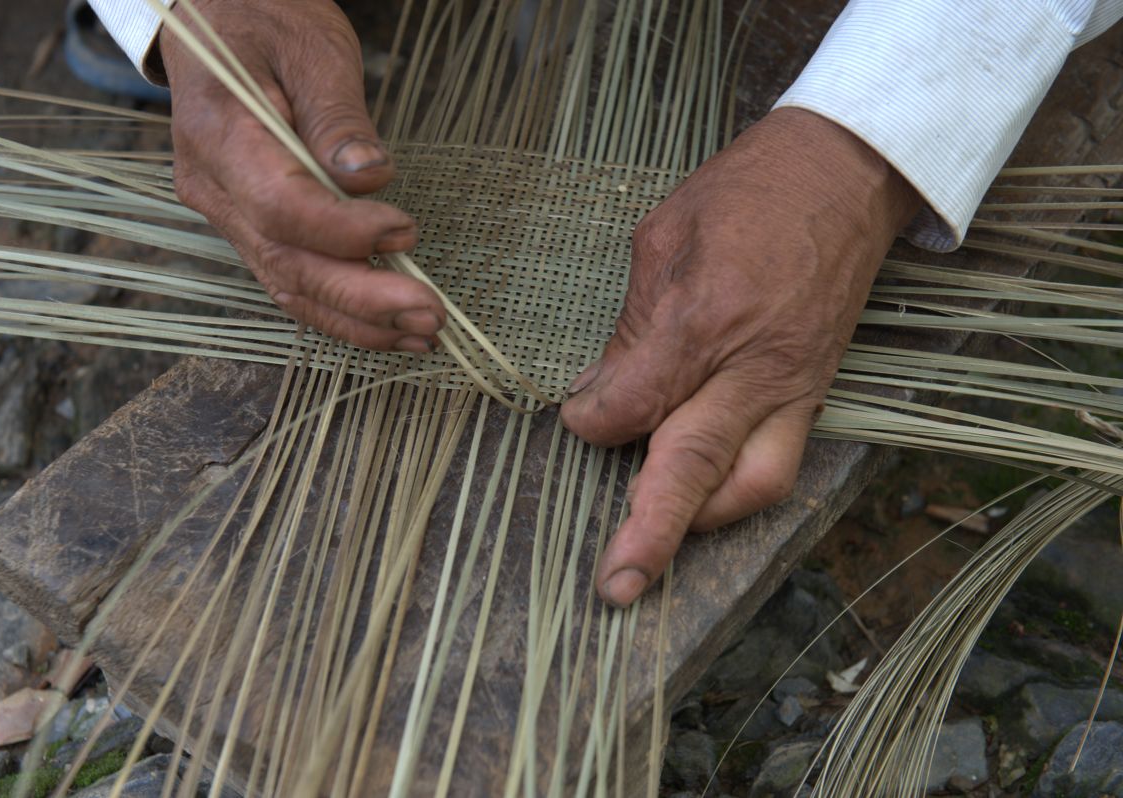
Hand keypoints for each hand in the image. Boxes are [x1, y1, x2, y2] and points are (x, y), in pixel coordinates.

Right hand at [160, 0, 444, 351]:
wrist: (218, 23)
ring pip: (288, 287)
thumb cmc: (266, 22)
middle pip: (287, 263)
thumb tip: (369, 178)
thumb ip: (337, 118)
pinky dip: (341, 310)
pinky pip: (291, 280)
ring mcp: (227, 214)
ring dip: (358, 319)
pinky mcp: (250, 228)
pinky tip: (390, 328)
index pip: (280, 206)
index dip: (344, 231)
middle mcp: (213, 188)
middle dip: (362, 298)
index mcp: (219, 133)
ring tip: (423, 335)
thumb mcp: (311, 49)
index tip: (405, 229)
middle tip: (430, 315)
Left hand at [561, 108, 921, 607]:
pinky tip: (706, 500)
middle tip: (616, 585)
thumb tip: (598, 392)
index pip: (633, 405)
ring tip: (659, 544)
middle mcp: (752, 366)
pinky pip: (782, 465)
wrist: (845, 176)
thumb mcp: (665, 237)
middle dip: (651, 532)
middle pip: (694, 466)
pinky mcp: (816, 394)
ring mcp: (792, 386)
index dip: (592, 423)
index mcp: (704, 317)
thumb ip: (631, 326)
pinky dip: (740, 495)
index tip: (576, 419)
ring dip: (703, 523)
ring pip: (754, 485)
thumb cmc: (747, 193)